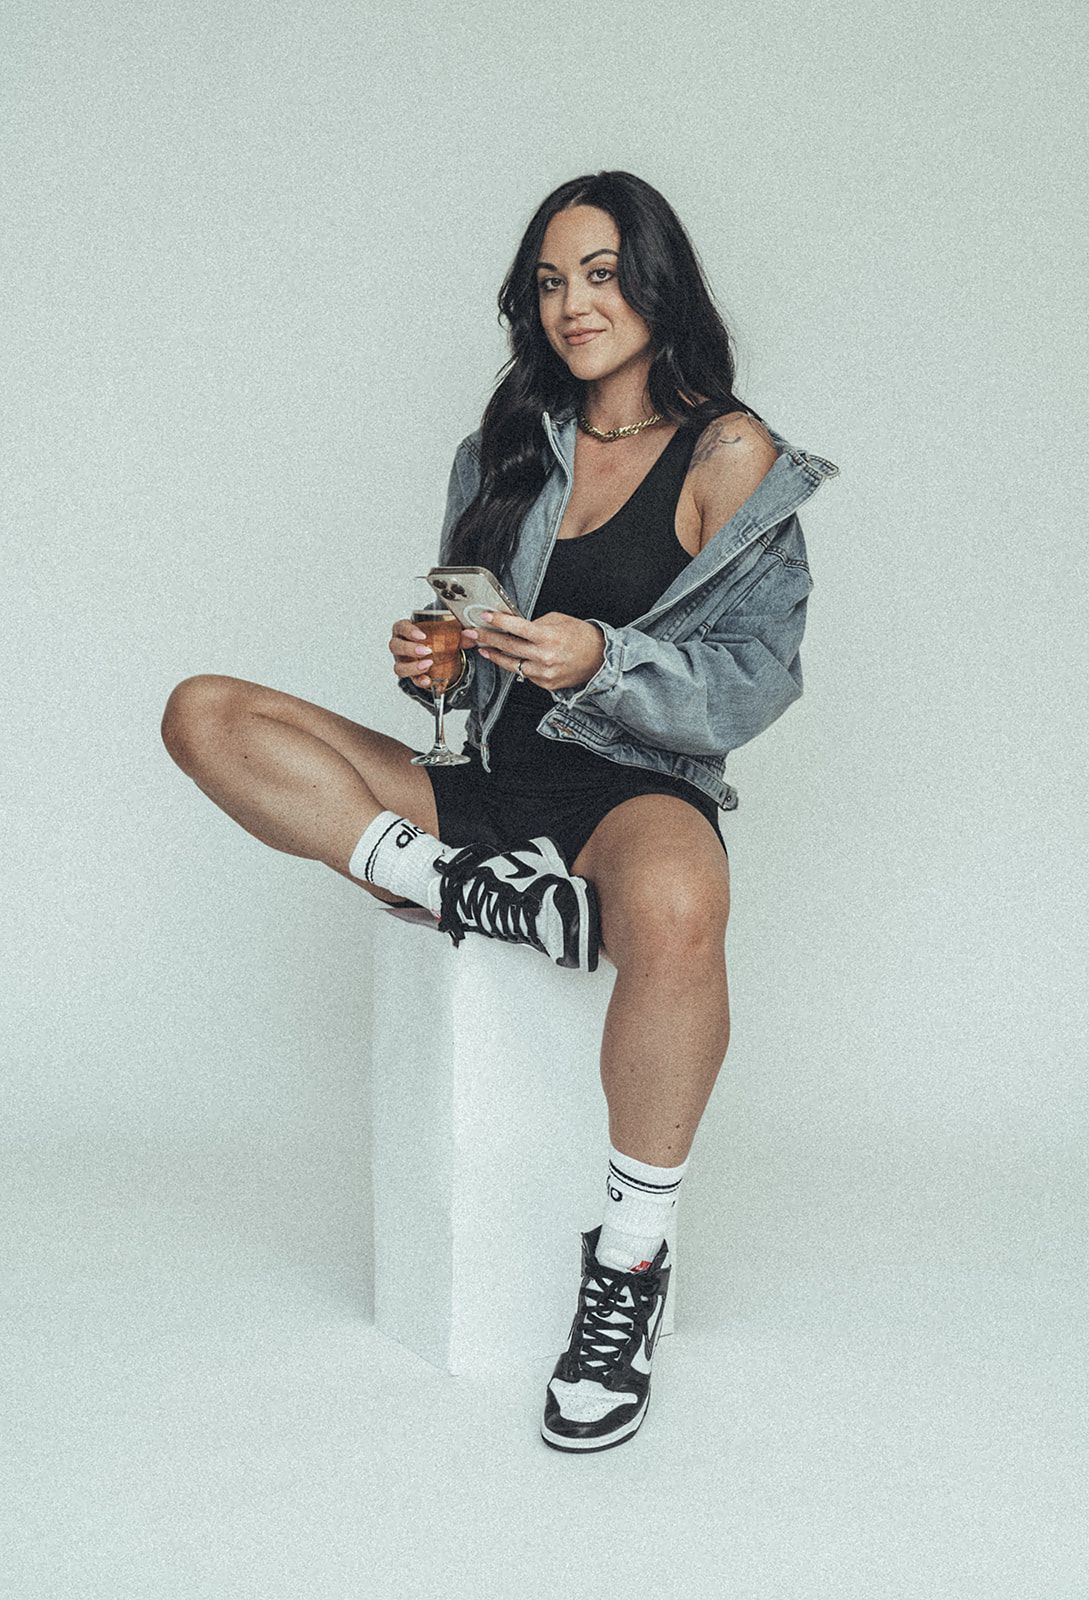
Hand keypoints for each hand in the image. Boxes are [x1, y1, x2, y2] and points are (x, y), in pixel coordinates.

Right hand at [389, 617, 477, 690]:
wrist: (435, 652)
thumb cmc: (433, 638)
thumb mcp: (445, 633)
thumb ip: (457, 634)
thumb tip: (471, 634)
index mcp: (405, 630)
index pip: (400, 627)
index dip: (408, 631)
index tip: (421, 635)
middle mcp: (399, 645)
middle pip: (395, 646)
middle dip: (410, 649)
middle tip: (426, 651)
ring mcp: (402, 661)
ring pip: (399, 666)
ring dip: (412, 667)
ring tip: (428, 665)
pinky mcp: (408, 674)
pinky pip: (409, 680)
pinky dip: (419, 681)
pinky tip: (428, 680)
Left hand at [465, 610, 605, 691]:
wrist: (600, 659)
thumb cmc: (581, 637)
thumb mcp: (558, 621)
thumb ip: (535, 623)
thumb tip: (514, 624)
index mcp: (548, 637)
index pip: (517, 627)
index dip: (498, 621)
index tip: (484, 616)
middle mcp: (545, 656)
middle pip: (508, 646)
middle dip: (487, 638)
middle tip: (472, 632)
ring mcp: (544, 673)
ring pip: (511, 664)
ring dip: (496, 655)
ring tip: (484, 648)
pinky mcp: (545, 684)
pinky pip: (524, 674)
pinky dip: (517, 665)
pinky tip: (509, 658)